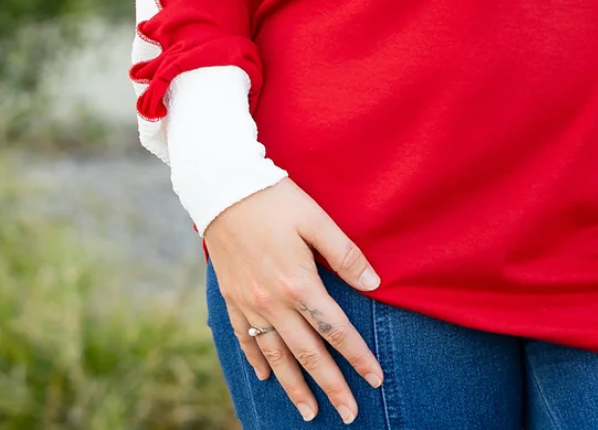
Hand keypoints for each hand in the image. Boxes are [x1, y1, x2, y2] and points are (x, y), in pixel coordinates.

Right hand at [205, 177, 385, 422]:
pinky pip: (244, 339)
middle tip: (349, 414)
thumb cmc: (276, 199)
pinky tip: (266, 378)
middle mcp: (272, 302)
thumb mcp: (317, 219)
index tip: (375, 379)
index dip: (357, 357)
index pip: (335, 330)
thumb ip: (345, 254)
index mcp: (298, 283)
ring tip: (309, 412)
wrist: (222, 189)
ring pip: (275, 356)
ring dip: (294, 386)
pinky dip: (256, 361)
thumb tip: (374, 284)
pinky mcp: (230, 298)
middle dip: (330, 386)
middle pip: (307, 353)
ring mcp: (248, 304)